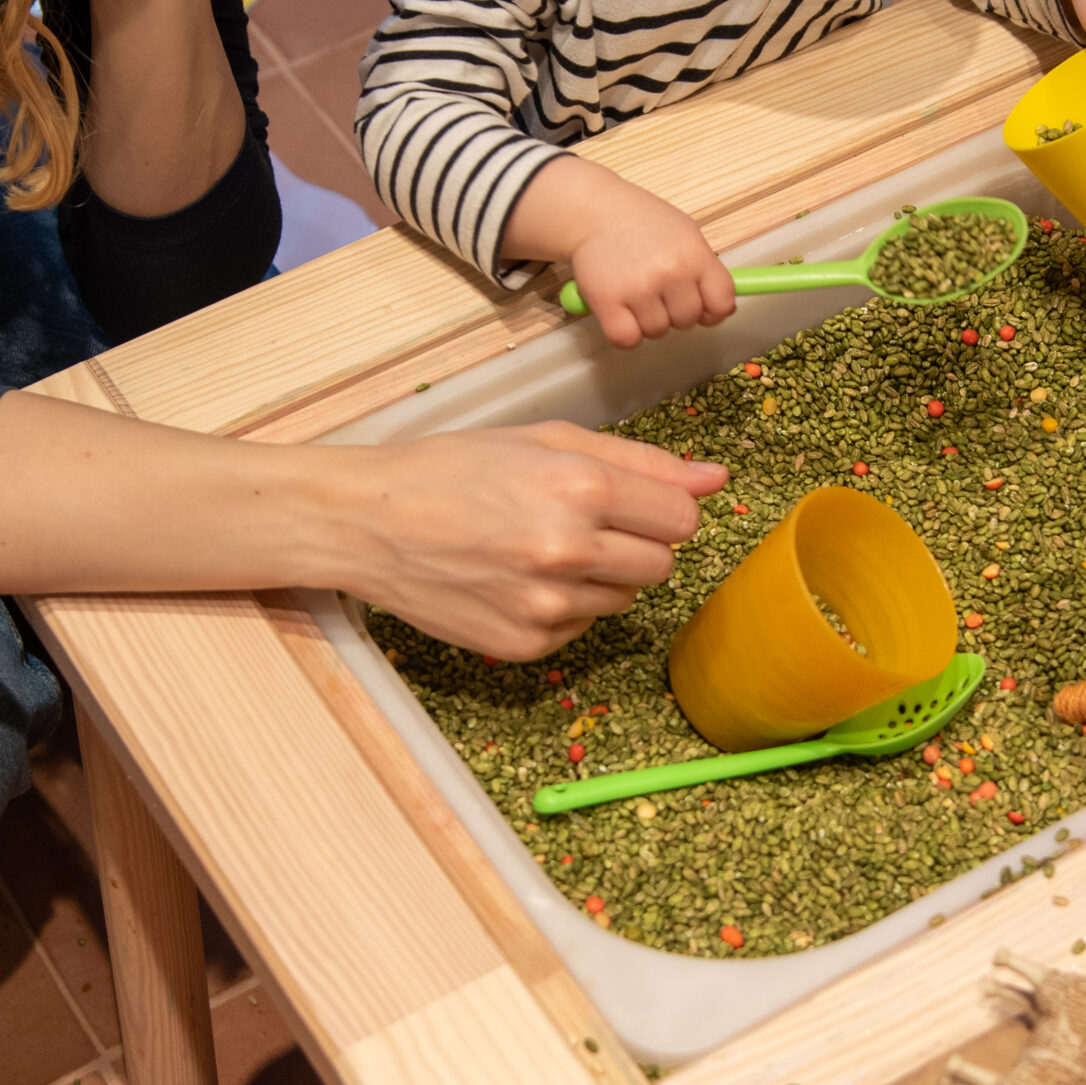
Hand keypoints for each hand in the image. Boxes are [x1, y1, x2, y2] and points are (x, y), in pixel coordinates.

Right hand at [337, 424, 725, 658]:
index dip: (663, 507)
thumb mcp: (546, 441)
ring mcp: (547, 604)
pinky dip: (563, 605)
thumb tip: (716, 478)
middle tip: (582, 522)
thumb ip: (639, 462)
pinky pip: (581, 626)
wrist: (369, 523)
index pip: (681, 516)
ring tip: (539, 546)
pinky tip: (517, 577)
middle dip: (636, 543)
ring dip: (600, 575)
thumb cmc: (453, 470)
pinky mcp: (526, 643)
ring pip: (624, 598)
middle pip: (662, 564)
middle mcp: (569, 550)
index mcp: (580, 487)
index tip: (635, 502)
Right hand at [504, 155, 736, 349]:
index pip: (721, 303)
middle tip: (658, 291)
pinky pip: (626, 340)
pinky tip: (621, 313)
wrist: (595, 211)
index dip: (713, 311)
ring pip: (657, 332)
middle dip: (675, 312)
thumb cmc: (643, 223)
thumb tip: (725, 308)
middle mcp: (670, 273)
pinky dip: (624, 333)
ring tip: (636, 294)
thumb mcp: (686, 234)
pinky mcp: (607, 300)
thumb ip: (706, 269)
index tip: (702, 308)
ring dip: (647, 321)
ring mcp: (638, 288)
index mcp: (695, 255)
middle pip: (688, 321)